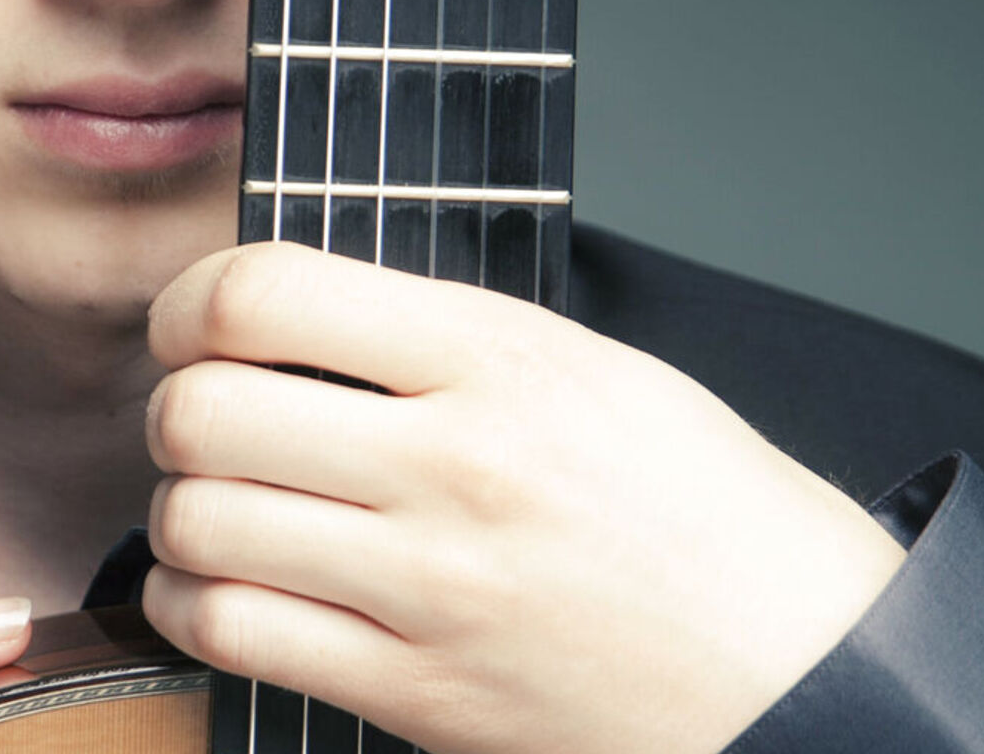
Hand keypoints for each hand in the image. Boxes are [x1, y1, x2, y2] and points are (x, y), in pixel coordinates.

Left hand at [139, 243, 906, 753]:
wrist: (808, 672)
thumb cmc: (706, 513)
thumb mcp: (594, 369)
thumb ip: (439, 335)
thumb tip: (288, 317)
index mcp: (503, 357)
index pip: (267, 292)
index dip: (190, 303)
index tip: (193, 326)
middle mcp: (457, 465)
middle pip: (204, 410)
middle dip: (175, 409)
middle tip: (204, 420)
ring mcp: (433, 587)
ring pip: (200, 523)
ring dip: (182, 511)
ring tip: (221, 507)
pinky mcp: (418, 692)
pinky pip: (231, 634)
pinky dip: (193, 605)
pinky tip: (224, 586)